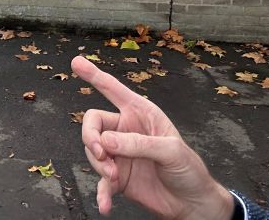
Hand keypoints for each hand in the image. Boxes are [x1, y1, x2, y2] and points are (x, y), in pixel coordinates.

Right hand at [72, 55, 234, 219]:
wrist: (191, 203)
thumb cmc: (187, 169)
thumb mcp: (170, 151)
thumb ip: (138, 144)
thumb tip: (105, 142)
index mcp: (141, 113)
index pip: (113, 89)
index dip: (94, 75)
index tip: (76, 62)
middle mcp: (125, 130)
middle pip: (93, 122)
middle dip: (90, 137)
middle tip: (102, 154)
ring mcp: (119, 154)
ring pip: (93, 151)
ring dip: (100, 166)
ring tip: (115, 178)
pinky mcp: (117, 178)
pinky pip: (100, 182)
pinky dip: (101, 194)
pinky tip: (105, 206)